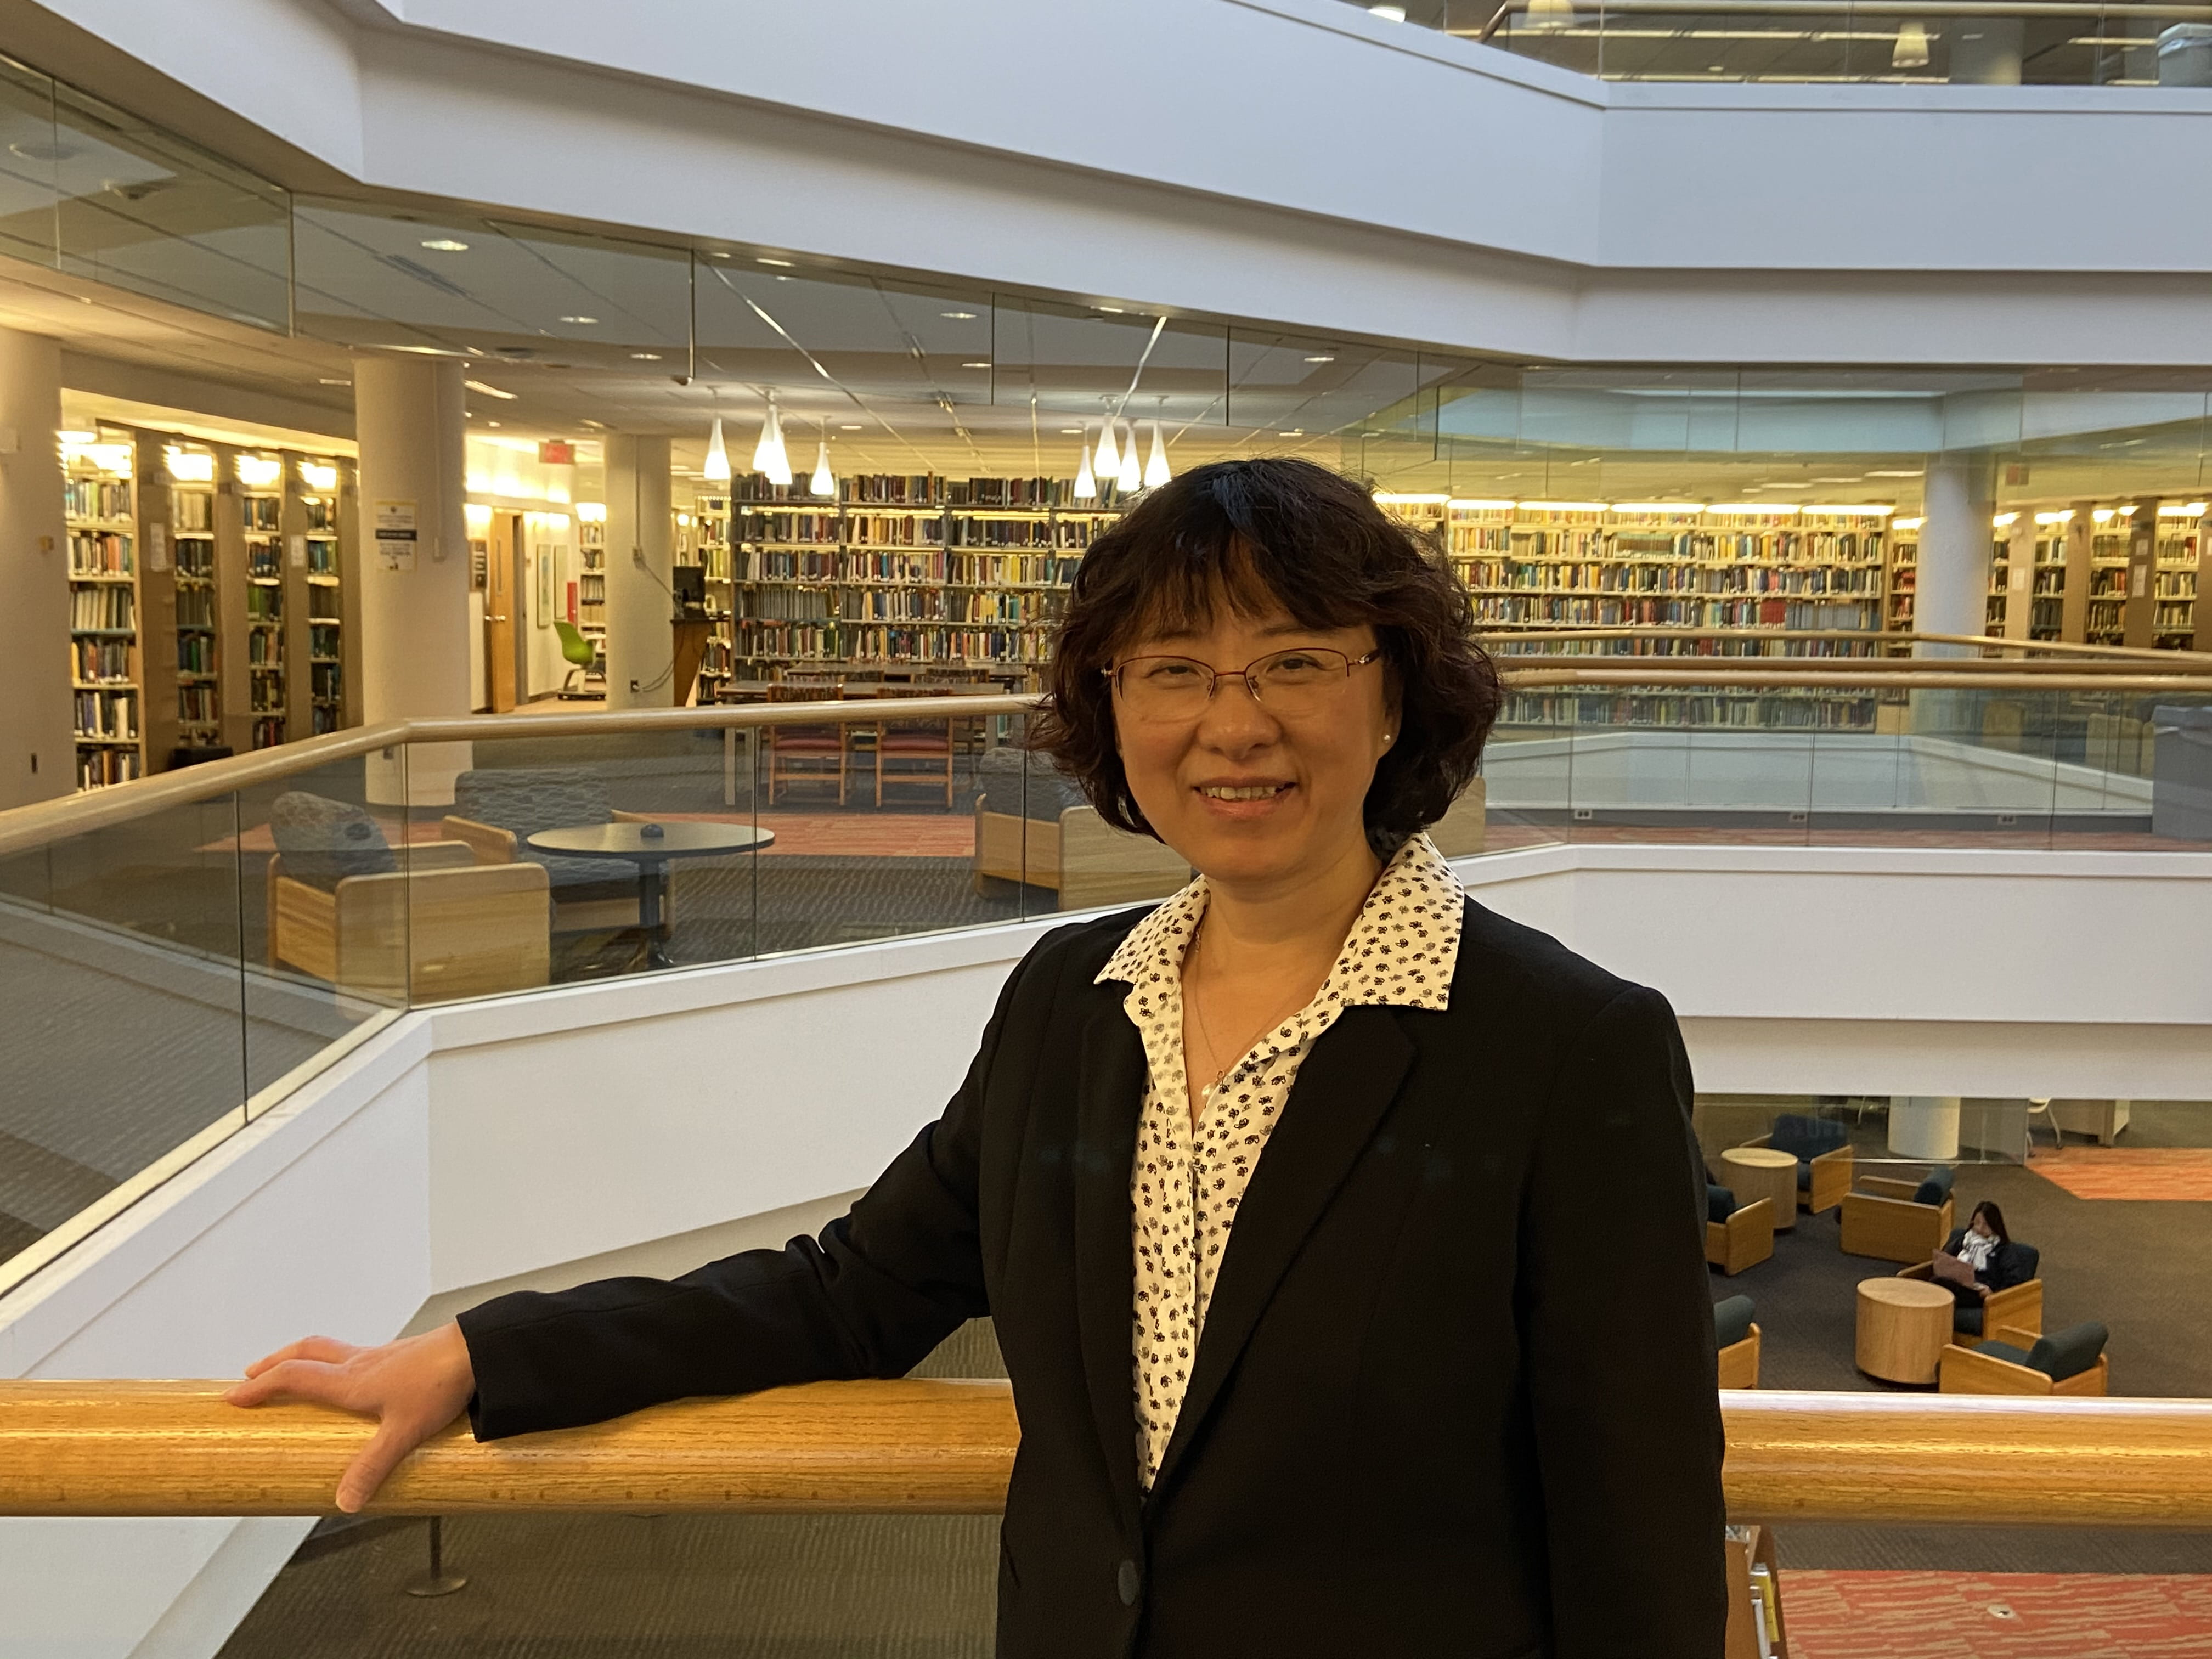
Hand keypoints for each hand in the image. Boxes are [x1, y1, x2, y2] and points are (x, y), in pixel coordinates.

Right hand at [226, 1323, 476, 1512]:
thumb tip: (343, 1502)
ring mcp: (378, 1356)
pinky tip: (345, 1377)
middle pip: (304, 1352)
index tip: (232, 1397)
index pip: (292, 1377)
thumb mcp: (403, 1432)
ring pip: (328, 1348)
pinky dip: (333, 1361)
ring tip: (291, 1373)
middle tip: (251, 1375)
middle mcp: (358, 1363)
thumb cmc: (441, 1385)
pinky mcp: (397, 1355)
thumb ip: (371, 1467)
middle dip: (273, 1363)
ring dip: (302, 1358)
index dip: (259, 1386)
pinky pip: (352, 1353)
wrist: (477, 1351)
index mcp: (350, 1382)